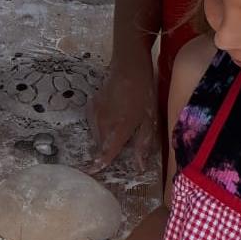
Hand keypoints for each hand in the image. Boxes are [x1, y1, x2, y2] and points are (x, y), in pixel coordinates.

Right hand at [87, 48, 156, 171]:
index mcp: (118, 130)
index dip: (100, 164)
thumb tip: (139, 167)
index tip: (92, 173)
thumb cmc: (143, 93)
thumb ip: (143, 144)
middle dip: (108, 148)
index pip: (106, 153)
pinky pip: (94, 123)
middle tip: (122, 143)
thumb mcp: (149, 120)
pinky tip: (113, 116)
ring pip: (97, 134)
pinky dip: (101, 125)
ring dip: (106, 136)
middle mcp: (103, 125)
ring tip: (120, 126)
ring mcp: (94, 115)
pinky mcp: (91, 106)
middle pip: (102, 144)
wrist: (128, 66)